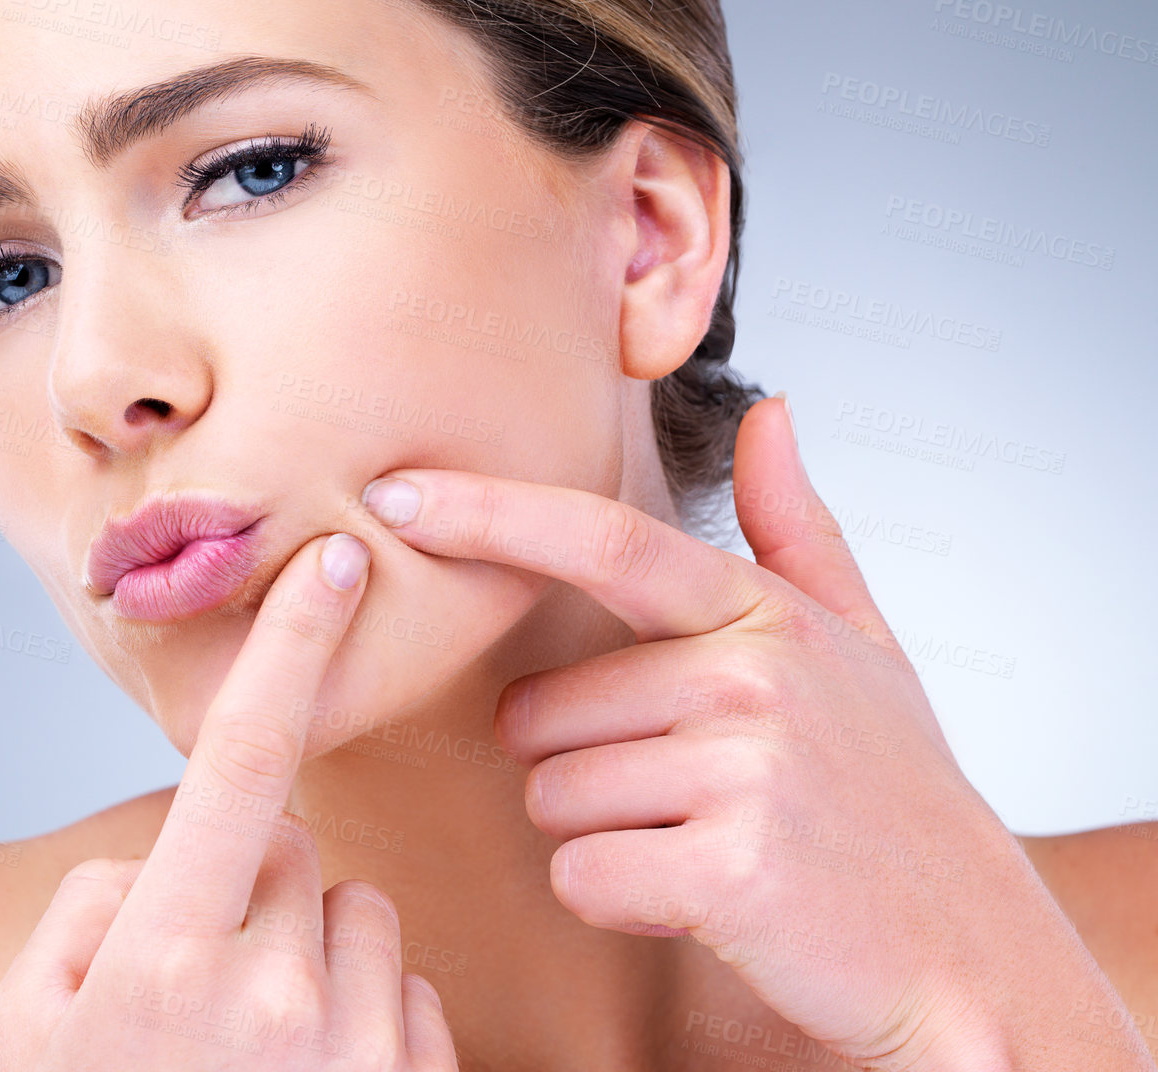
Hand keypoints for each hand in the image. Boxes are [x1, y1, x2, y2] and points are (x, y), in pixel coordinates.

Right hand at [0, 532, 458, 1070]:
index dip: (287, 648)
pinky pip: (407, 995)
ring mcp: (355, 1050)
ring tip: (253, 1049)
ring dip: (316, 955)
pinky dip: (367, 1019)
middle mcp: (275, 991)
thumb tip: (170, 866)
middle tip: (197, 986)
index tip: (331, 562)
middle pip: (295, 852)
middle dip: (255, 889)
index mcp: (165, 950)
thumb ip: (90, 915)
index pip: (242, 761)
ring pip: (360, 917)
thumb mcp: (21, 1025)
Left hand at [358, 396, 1153, 1070]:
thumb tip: (770, 413)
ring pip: (551, 797)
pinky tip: (698, 897)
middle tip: (677, 795)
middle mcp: (752, 675)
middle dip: (572, 763)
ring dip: (599, 834)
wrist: (972, 953)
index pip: (599, 540)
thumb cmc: (894, 797)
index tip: (392, 493)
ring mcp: (745, 769)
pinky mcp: (729, 868)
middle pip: (539, 713)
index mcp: (764, 614)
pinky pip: (580, 874)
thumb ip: (798, 530)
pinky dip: (616, 898)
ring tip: (700, 842)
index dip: (486, 513)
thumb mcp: (862, 648)